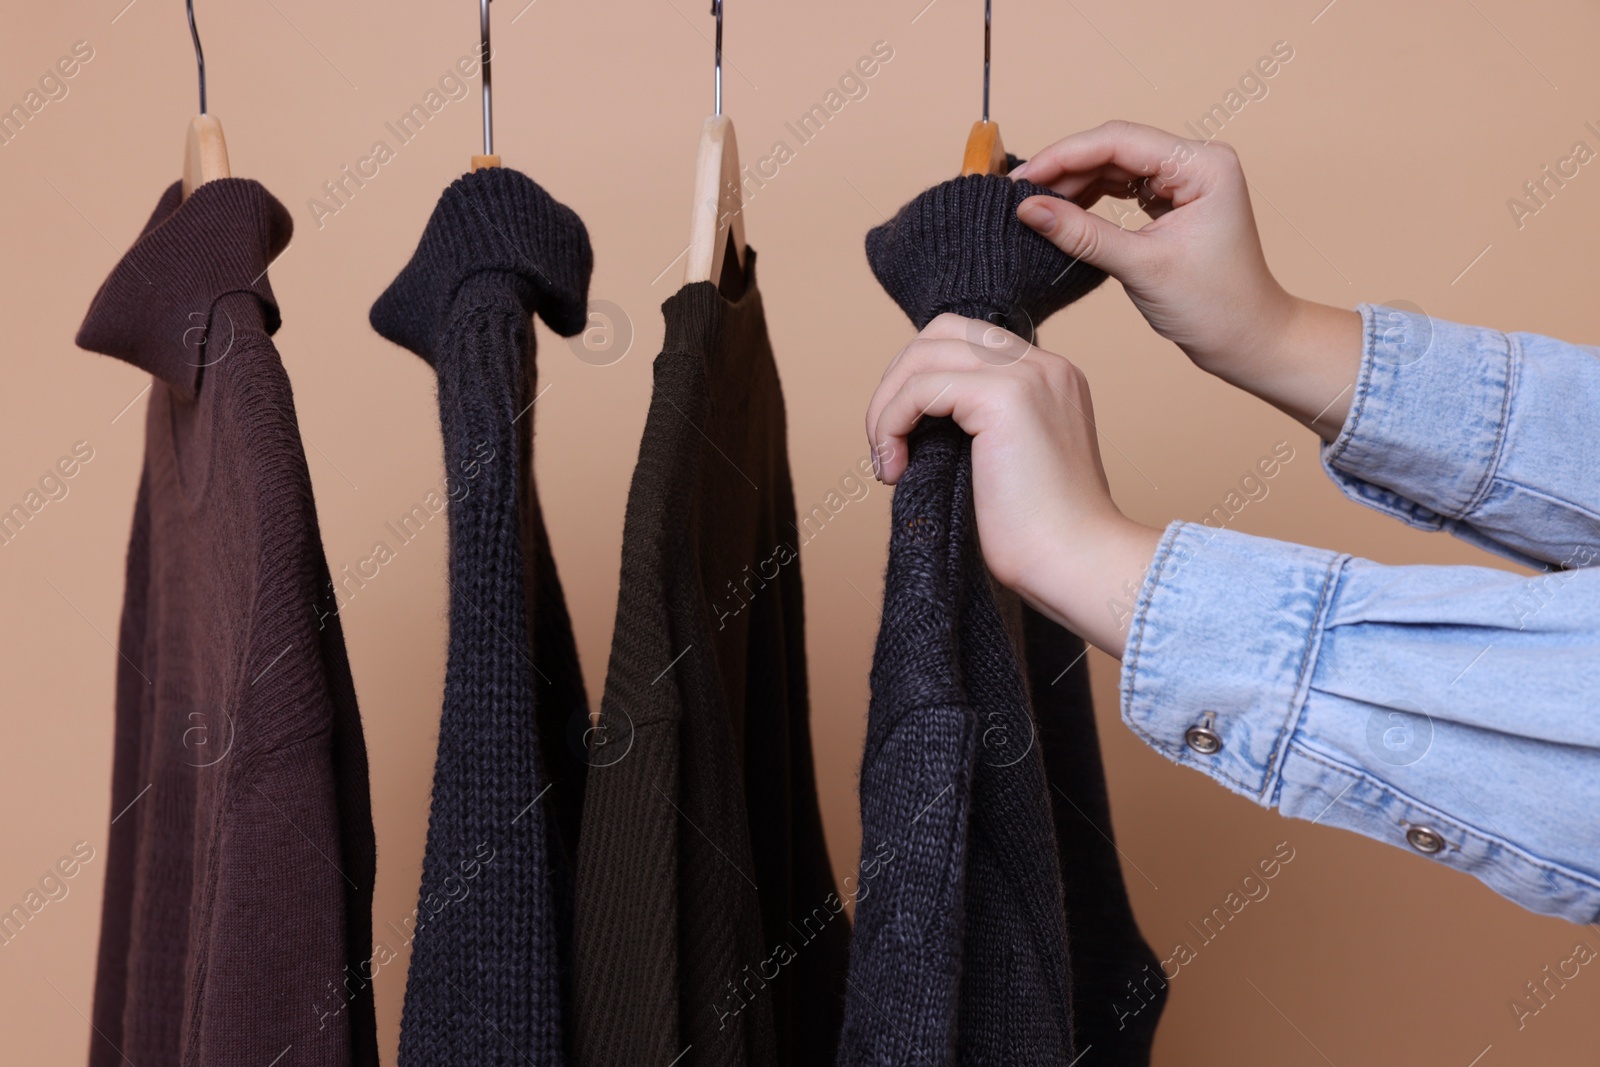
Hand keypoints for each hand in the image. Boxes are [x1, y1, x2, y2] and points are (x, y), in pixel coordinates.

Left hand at [865, 313, 1161, 656]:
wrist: (1076, 564)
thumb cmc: (1040, 537)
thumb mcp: (1004, 463)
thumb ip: (973, 428)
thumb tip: (910, 418)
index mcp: (1049, 377)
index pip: (965, 341)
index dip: (919, 380)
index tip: (905, 440)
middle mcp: (1044, 365)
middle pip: (940, 332)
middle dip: (896, 383)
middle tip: (885, 446)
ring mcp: (1028, 375)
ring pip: (923, 356)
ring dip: (886, 408)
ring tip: (886, 462)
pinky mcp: (1005, 397)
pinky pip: (920, 388)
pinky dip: (890, 423)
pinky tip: (894, 469)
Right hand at [1010, 121, 1361, 436]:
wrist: (1247, 340)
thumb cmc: (1215, 307)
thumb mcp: (1142, 267)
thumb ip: (1082, 234)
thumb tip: (1029, 209)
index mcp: (1203, 165)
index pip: (1119, 141)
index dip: (1064, 156)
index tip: (1022, 178)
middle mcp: (1197, 162)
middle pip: (1115, 148)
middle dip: (1065, 168)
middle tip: (1018, 193)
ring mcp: (1186, 180)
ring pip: (1115, 166)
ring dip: (1074, 183)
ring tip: (1035, 204)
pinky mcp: (1175, 201)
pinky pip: (1123, 187)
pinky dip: (1091, 198)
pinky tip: (1063, 212)